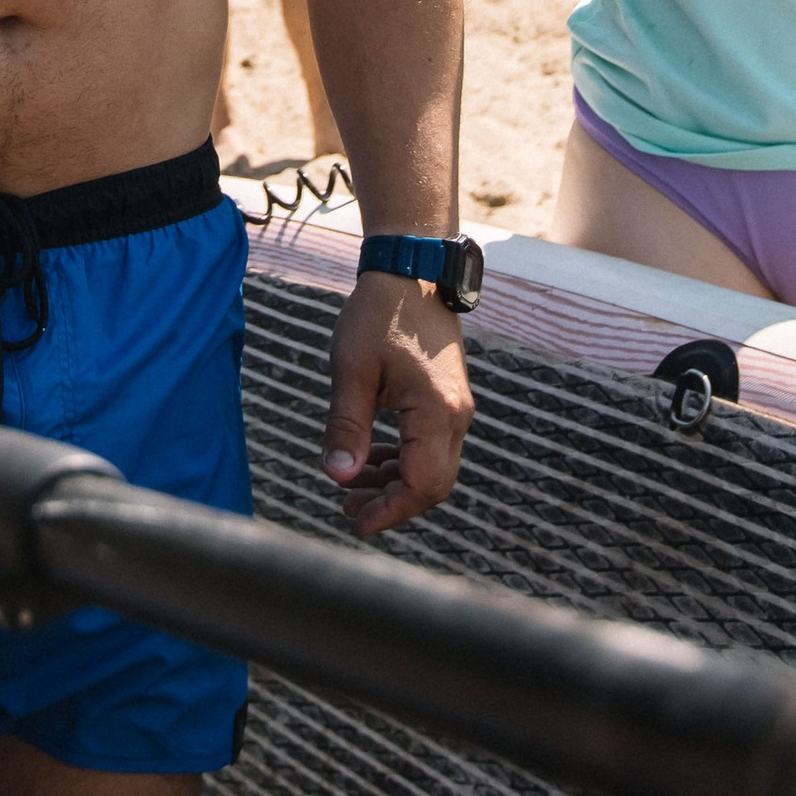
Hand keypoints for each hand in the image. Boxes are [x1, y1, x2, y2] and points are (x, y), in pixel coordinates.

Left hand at [323, 275, 473, 535]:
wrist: (410, 271)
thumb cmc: (378, 315)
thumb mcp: (351, 370)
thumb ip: (347, 427)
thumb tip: (339, 477)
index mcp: (438, 413)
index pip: (422, 486)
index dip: (390, 513)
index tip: (355, 524)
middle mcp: (456, 416)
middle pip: (432, 485)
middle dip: (391, 504)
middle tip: (346, 507)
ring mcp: (455, 408)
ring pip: (431, 468)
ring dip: (394, 483)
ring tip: (350, 486)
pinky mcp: (447, 400)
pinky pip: (429, 446)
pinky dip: (401, 461)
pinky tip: (370, 458)